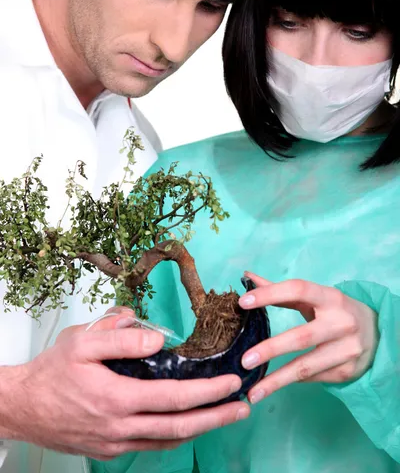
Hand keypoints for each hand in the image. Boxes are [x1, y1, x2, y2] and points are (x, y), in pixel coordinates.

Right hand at [1, 313, 248, 459]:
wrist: (22, 407)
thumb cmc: (51, 371)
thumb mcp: (81, 341)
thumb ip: (120, 336)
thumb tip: (158, 339)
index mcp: (117, 398)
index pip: (175, 398)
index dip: (208, 392)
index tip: (232, 382)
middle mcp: (121, 427)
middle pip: (180, 427)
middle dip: (217, 417)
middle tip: (244, 406)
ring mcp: (115, 444)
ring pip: (168, 441)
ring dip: (200, 429)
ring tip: (224, 415)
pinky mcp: (108, 450)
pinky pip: (150, 446)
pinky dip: (174, 436)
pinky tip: (186, 426)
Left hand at [239, 273, 378, 403]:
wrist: (377, 334)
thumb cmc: (333, 311)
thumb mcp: (313, 297)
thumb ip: (280, 291)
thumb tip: (247, 276)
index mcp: (330, 297)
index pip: (298, 290)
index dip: (270, 294)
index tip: (243, 303)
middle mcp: (342, 322)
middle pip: (301, 337)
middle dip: (271, 349)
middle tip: (244, 361)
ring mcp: (347, 349)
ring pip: (306, 366)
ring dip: (277, 380)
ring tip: (253, 392)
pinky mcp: (348, 371)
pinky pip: (313, 377)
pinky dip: (292, 381)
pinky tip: (275, 386)